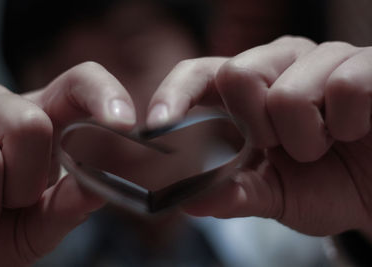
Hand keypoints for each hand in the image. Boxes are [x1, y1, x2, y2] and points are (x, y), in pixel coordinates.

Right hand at [0, 62, 135, 265]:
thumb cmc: (5, 227)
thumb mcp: (44, 221)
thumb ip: (70, 205)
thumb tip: (97, 188)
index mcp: (49, 118)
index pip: (82, 82)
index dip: (105, 94)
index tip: (125, 122)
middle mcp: (8, 106)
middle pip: (32, 124)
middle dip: (28, 180)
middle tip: (18, 199)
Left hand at [146, 36, 371, 236]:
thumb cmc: (325, 183)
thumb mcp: (274, 195)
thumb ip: (234, 195)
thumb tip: (188, 203)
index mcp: (249, 90)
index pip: (199, 74)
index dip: (174, 94)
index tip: (156, 126)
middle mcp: (279, 63)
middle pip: (235, 76)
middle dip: (257, 128)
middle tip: (283, 146)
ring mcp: (322, 58)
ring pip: (288, 94)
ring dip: (307, 138)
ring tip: (327, 143)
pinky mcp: (365, 63)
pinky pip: (344, 88)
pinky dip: (348, 125)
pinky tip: (354, 129)